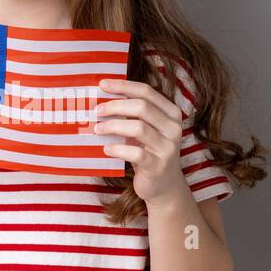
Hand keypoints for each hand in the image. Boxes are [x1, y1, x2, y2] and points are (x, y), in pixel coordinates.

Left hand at [85, 77, 190, 208]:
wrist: (164, 186)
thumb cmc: (149, 152)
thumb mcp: (146, 129)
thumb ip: (133, 114)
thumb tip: (102, 97)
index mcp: (171, 113)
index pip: (147, 92)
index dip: (123, 86)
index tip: (102, 85)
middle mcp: (173, 128)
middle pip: (142, 107)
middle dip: (115, 106)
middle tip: (96, 110)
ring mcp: (168, 147)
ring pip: (138, 128)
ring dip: (113, 126)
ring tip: (97, 129)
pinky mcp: (158, 166)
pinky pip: (136, 154)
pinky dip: (117, 149)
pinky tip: (106, 149)